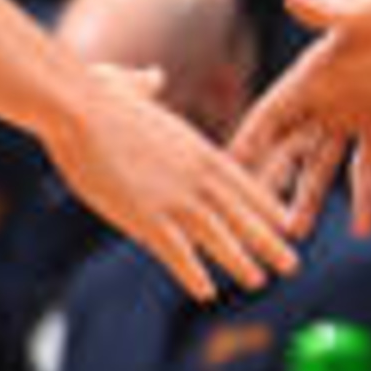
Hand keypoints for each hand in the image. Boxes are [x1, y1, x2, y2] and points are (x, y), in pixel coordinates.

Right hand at [42, 63, 297, 302]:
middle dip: (268, 242)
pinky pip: (176, 253)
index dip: (266, 206)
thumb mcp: (137, 89)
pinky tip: (207, 293)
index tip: (286, 222)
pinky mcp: (145, 218)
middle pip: (242, 216)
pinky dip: (193, 274)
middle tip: (292, 264)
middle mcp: (197, 177)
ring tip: (259, 282)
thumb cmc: (98, 95)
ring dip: (239, 263)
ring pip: (218, 238)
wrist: (78, 110)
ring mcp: (174, 199)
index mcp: (200, 149)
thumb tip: (152, 77)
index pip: (244, 183)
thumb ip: (150, 87)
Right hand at [232, 0, 370, 237]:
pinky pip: (368, 168)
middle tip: (243, 223)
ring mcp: (350, 115)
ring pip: (319, 167)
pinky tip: (362, 228)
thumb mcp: (364, 10)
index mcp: (309, 76)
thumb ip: (328, 12)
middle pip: (284, 150)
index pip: (266, 118)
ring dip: (308, 199)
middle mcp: (322, 100)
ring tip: (293, 236)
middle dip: (265, 185)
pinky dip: (365, 197)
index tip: (213, 179)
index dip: (243, 147)